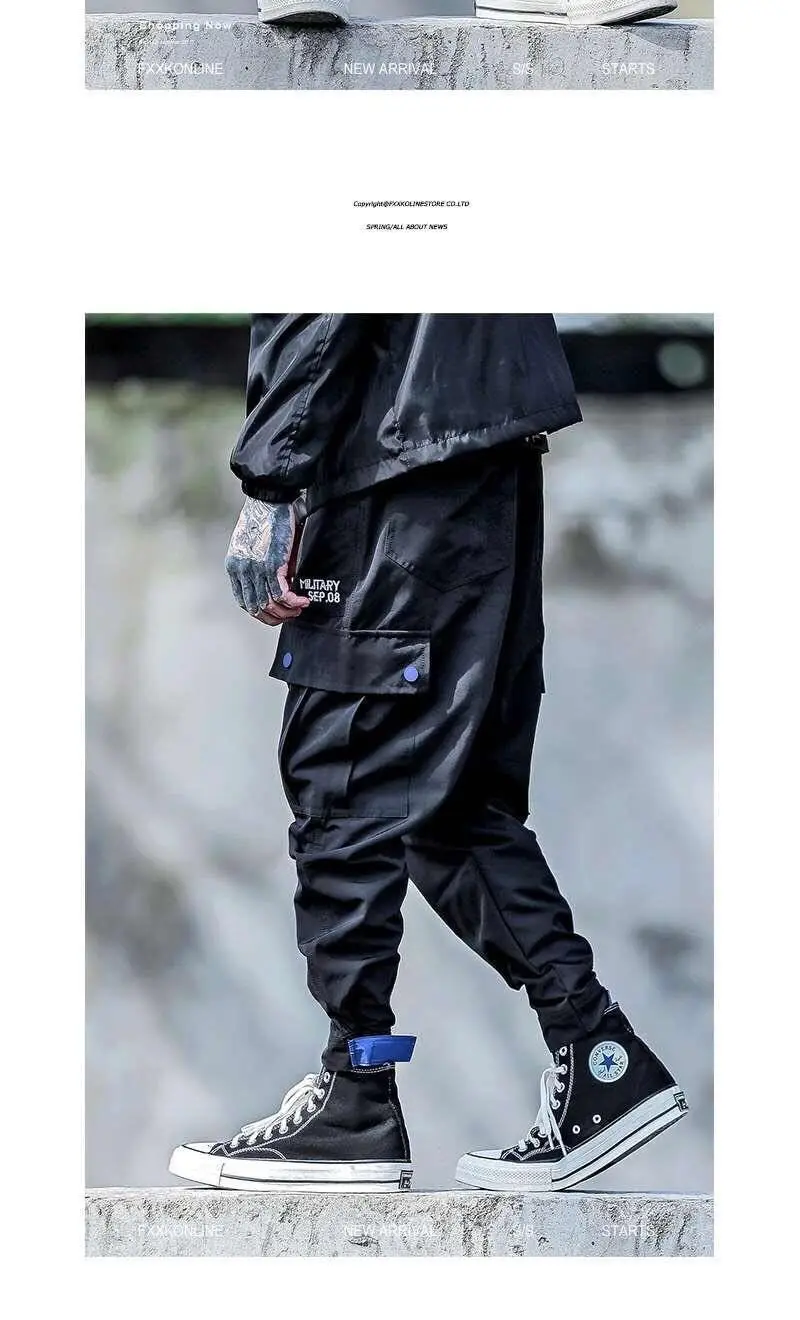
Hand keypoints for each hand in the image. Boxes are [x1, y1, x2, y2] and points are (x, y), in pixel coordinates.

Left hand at [225, 497, 309, 623]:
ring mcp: (255, 569)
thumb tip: (281, 580)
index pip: (244, 600)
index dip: (261, 611)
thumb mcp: (257, 544)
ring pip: (269, 604)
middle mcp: (241, 570)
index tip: (276, 612)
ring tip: (299, 608)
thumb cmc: (265, 515)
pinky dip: (294, 602)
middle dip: (275, 616)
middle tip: (290, 614)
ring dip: (286, 611)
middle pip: (256, 607)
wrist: (269, 498)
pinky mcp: (272, 565)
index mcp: (235, 566)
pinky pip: (282, 594)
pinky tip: (303, 602)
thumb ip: (262, 564)